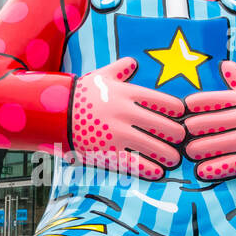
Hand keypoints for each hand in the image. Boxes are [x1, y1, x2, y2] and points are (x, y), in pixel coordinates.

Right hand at [69, 57, 185, 180]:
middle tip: (181, 140)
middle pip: (165, 126)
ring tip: (174, 159)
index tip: (181, 115)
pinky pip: (135, 163)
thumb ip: (120, 69)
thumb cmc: (80, 94)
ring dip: (168, 155)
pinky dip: (150, 169)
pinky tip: (158, 172)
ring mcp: (117, 134)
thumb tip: (133, 62)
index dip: (177, 110)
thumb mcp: (100, 77)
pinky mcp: (108, 152)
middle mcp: (126, 113)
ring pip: (154, 147)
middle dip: (177, 135)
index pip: (164, 102)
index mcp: (127, 93)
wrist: (54, 113)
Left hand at [185, 61, 235, 179]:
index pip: (212, 99)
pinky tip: (201, 170)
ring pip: (217, 145)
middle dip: (192, 129)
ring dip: (198, 149)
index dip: (193, 105)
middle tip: (181, 134)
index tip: (182, 109)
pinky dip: (213, 169)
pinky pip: (230, 165)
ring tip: (189, 151)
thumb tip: (224, 63)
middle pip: (210, 123)